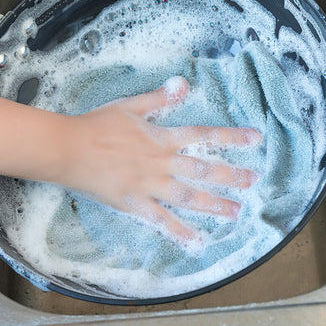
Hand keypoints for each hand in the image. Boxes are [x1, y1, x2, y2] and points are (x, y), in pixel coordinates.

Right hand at [59, 77, 260, 241]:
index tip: (255, 139)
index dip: (230, 137)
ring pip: (188, 196)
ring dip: (214, 204)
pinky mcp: (135, 203)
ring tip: (236, 212)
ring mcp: (149, 185)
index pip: (203, 136)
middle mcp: (161, 162)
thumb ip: (159, 98)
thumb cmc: (98, 125)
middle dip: (231, 175)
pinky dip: (179, 232)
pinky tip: (196, 242)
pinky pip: (161, 220)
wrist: (70, 149)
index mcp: (161, 138)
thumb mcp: (129, 106)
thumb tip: (184, 84)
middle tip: (254, 181)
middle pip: (202, 169)